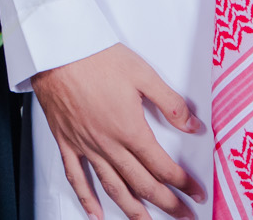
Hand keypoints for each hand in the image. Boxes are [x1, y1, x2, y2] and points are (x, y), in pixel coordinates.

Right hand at [31, 43, 205, 218]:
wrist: (55, 50)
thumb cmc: (95, 57)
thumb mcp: (142, 73)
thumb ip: (170, 103)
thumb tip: (193, 125)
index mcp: (129, 129)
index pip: (162, 166)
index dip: (183, 183)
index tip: (196, 193)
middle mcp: (108, 144)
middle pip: (142, 184)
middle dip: (167, 204)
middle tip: (183, 215)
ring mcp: (86, 145)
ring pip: (112, 187)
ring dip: (133, 210)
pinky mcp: (66, 141)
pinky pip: (76, 177)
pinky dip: (86, 199)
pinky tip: (95, 213)